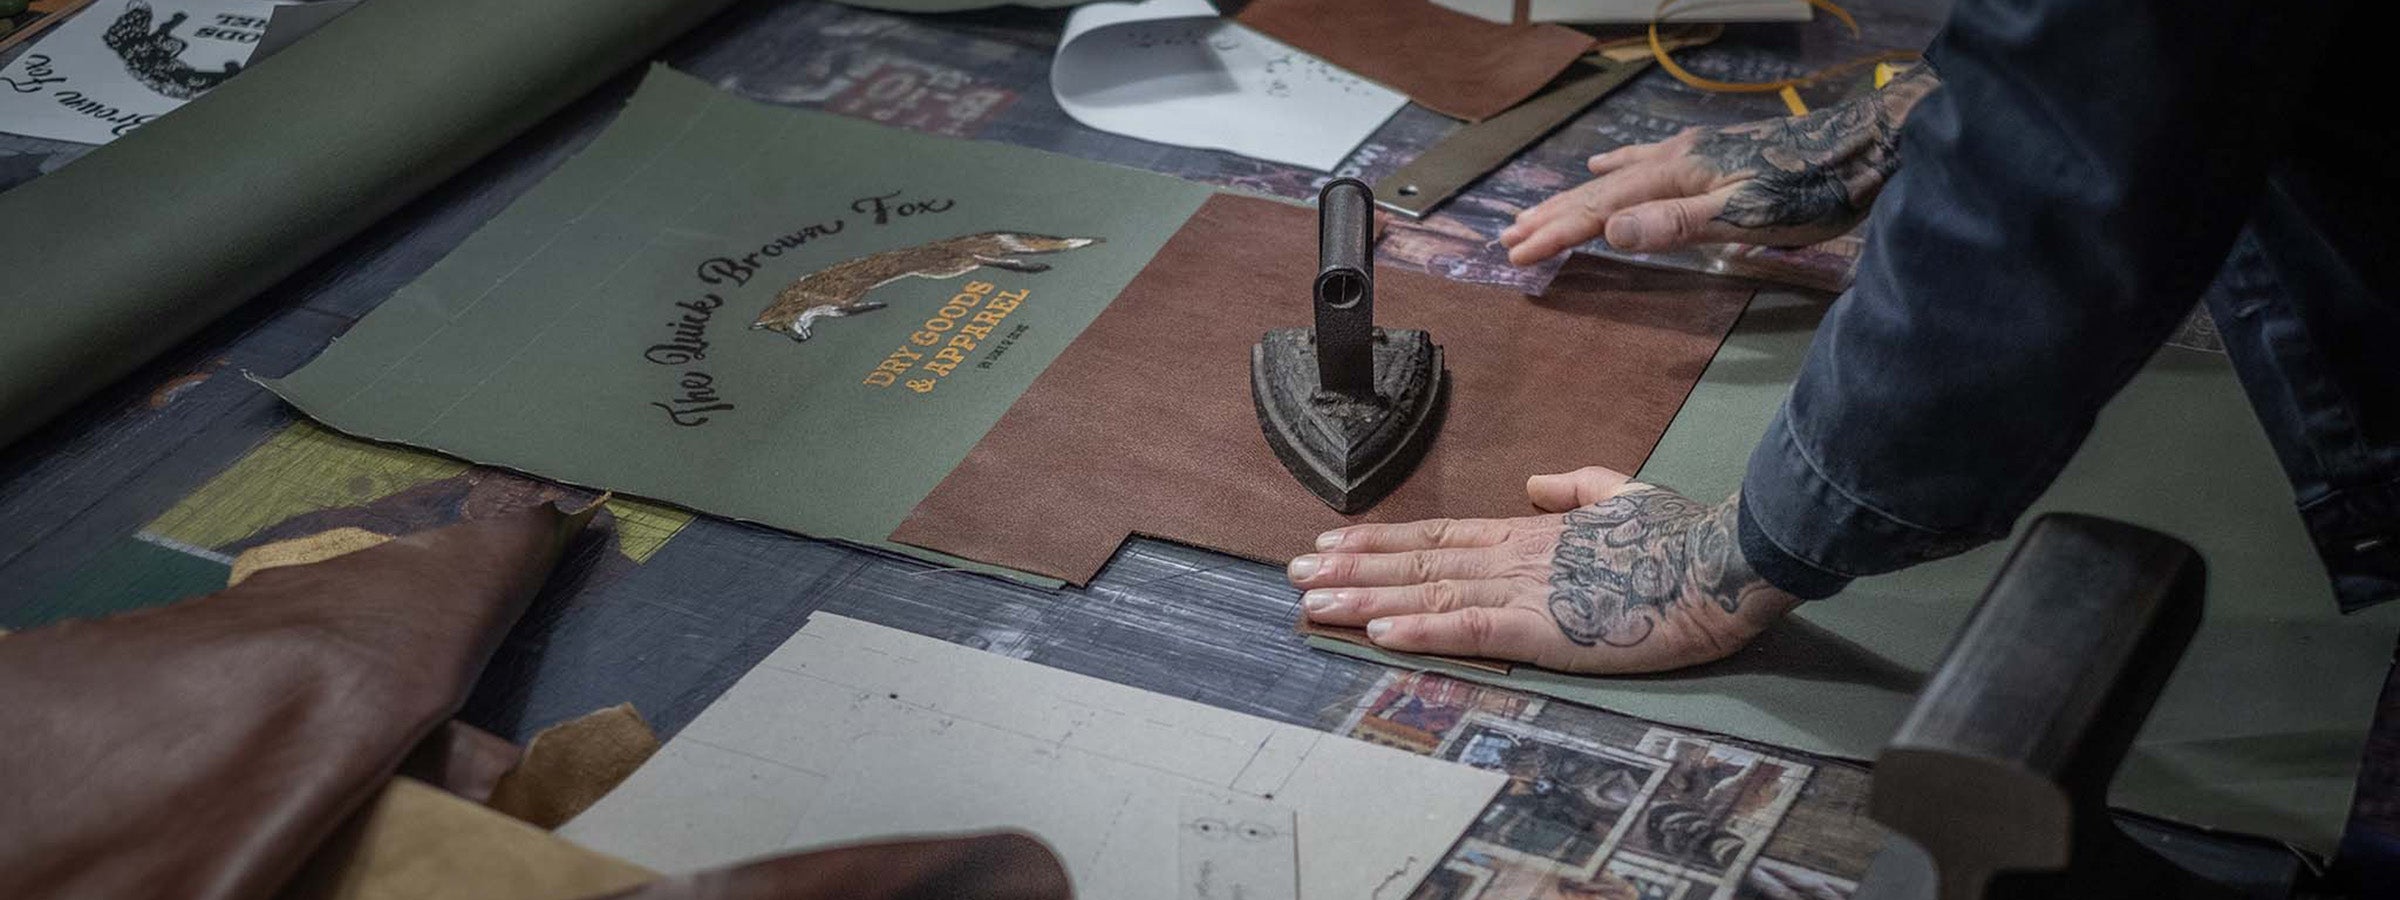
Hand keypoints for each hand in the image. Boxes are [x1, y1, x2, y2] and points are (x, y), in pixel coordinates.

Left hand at [1290, 466, 1798, 673]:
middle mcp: (1516, 558)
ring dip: (1365, 598)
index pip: (1439, 535)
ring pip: (1429, 591)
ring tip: (1311, 601)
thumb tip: (1533, 486)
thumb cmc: (1683, 535)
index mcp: (1532, 534)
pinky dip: (1422, 628)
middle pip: (1418, 562)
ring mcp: (1528, 591)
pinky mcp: (1547, 628)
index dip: (1382, 541)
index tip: (1332, 542)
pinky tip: (1378, 631)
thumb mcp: (1623, 496)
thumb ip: (1573, 489)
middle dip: (1351, 568)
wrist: (1725, 557)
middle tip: (1293, 572)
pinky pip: (1472, 628)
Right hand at [1498, 66, 1938, 265]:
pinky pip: (1646, 160)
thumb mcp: (1745, 216)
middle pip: (1599, 192)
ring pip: (1618, 177)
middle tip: (1508, 240)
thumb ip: (1675, 225)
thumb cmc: (1812, 190)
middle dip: (1552, 218)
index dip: (1558, 233)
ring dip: (1575, 198)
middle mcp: (1675, 159)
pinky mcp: (1714, 154)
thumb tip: (1609, 232)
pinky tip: (1603, 163)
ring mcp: (1693, 154)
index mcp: (1675, 176)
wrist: (1867, 147)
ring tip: (1539, 212)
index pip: (1600, 210)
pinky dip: (1616, 167)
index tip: (1517, 255)